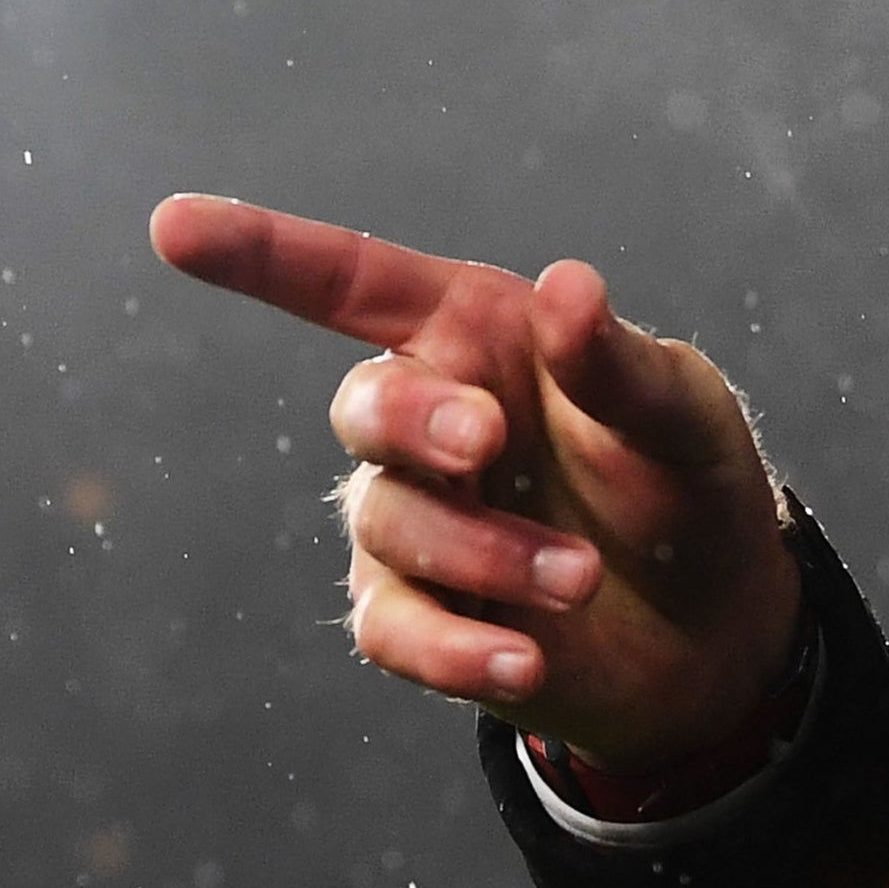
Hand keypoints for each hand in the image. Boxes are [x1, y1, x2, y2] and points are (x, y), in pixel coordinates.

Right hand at [150, 192, 801, 778]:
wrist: (715, 631)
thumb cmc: (686, 485)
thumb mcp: (683, 414)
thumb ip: (620, 363)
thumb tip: (567, 289)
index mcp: (475, 336)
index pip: (350, 282)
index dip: (261, 253)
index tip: (173, 226)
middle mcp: (426, 419)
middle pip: (362, 404)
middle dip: (413, 421)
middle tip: (486, 441)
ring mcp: (411, 522)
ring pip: (389, 524)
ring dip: (485, 552)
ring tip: (581, 578)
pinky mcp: (416, 620)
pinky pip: (392, 631)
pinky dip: (455, 651)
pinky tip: (525, 661)